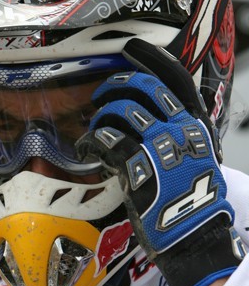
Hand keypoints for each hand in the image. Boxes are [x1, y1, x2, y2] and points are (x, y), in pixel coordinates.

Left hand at [77, 38, 244, 285]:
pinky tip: (86, 149)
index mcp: (196, 127)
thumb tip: (156, 122)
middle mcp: (180, 130)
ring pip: (121, 112)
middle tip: (101, 95)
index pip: (175, 82)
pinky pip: (107, 141)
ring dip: (101, 117)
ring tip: (95, 130)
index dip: (151, 61)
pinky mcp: (139, 167)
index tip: (132, 48)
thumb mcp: (199, 162)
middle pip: (143, 89)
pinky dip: (91, 141)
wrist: (196, 238)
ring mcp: (160, 146)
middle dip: (116, 86)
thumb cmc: (196, 205)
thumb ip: (181, 137)